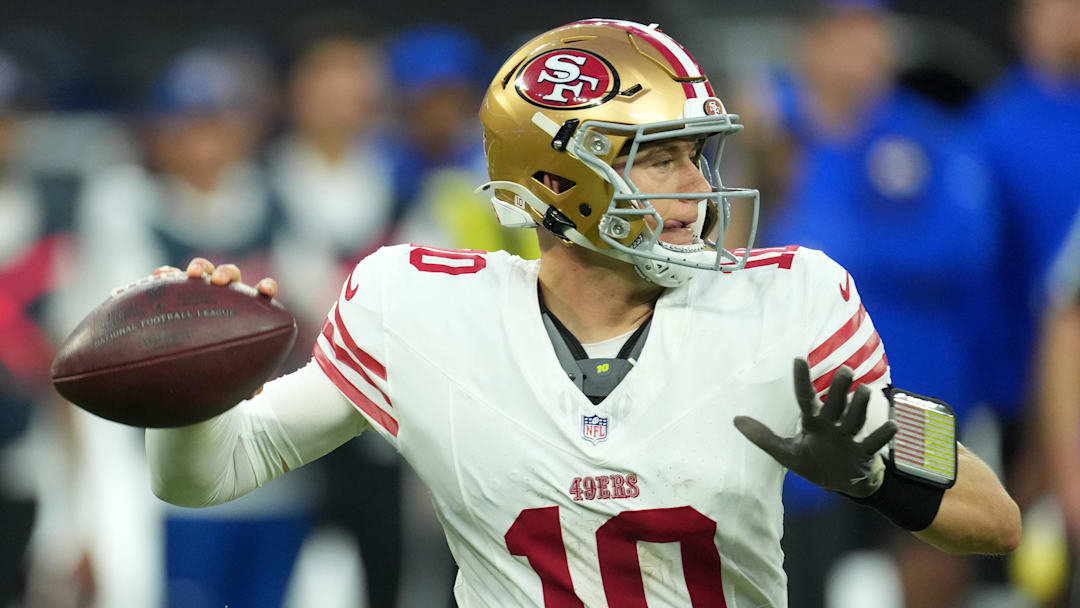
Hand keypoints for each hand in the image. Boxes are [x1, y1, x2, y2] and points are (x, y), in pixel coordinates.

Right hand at [153, 257, 277, 398]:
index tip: (266, 291)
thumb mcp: (232, 372)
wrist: (189, 360)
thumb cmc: (219, 363)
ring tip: (193, 275)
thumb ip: (243, 379)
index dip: (265, 287)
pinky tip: (158, 277)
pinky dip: (166, 275)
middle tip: (220, 282)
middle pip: (230, 274)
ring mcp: (199, 289)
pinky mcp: (175, 290)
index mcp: (245, 308)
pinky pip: (168, 278)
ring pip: (202, 270)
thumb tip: (253, 394)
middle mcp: (224, 294)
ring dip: (200, 268)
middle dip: (227, 274)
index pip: (260, 292)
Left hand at [734, 358, 896, 497]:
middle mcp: (832, 424)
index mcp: (813, 422)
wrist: (842, 485)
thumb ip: (763, 437)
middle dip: (839, 388)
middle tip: (844, 370)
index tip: (798, 359)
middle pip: (835, 403)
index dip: (802, 380)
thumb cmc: (815, 463)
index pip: (805, 398)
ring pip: (856, 418)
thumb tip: (735, 419)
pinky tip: (892, 426)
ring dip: (860, 406)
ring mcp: (850, 438)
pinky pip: (874, 443)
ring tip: (864, 391)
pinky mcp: (864, 454)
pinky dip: (883, 436)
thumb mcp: (786, 453)